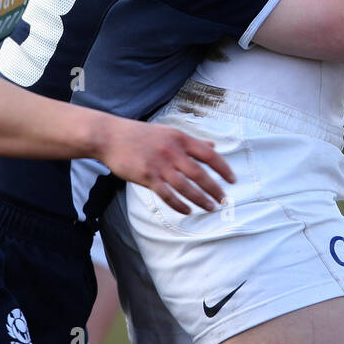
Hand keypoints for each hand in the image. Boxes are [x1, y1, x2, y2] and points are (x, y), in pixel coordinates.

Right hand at [100, 119, 235, 214]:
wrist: (110, 137)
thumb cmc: (140, 135)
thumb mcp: (168, 132)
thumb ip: (192, 141)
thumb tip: (213, 146)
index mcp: (180, 138)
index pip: (209, 154)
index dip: (223, 168)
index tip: (233, 180)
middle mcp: (173, 151)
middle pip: (200, 174)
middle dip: (215, 189)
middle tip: (224, 200)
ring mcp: (160, 165)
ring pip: (186, 187)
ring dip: (201, 199)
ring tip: (211, 208)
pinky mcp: (147, 177)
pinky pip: (167, 195)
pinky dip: (179, 205)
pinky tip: (187, 211)